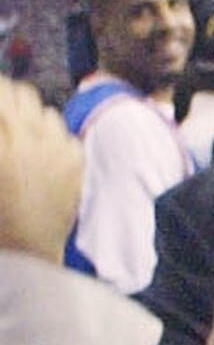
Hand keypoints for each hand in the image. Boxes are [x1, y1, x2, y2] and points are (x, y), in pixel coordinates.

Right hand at [0, 77, 81, 264]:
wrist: (24, 251)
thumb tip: (1, 118)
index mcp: (1, 142)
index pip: (0, 93)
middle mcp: (29, 138)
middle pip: (21, 93)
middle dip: (9, 98)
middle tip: (3, 111)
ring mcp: (57, 147)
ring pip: (44, 111)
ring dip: (31, 118)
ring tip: (21, 137)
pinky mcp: (76, 160)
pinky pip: (64, 134)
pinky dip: (52, 140)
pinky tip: (41, 157)